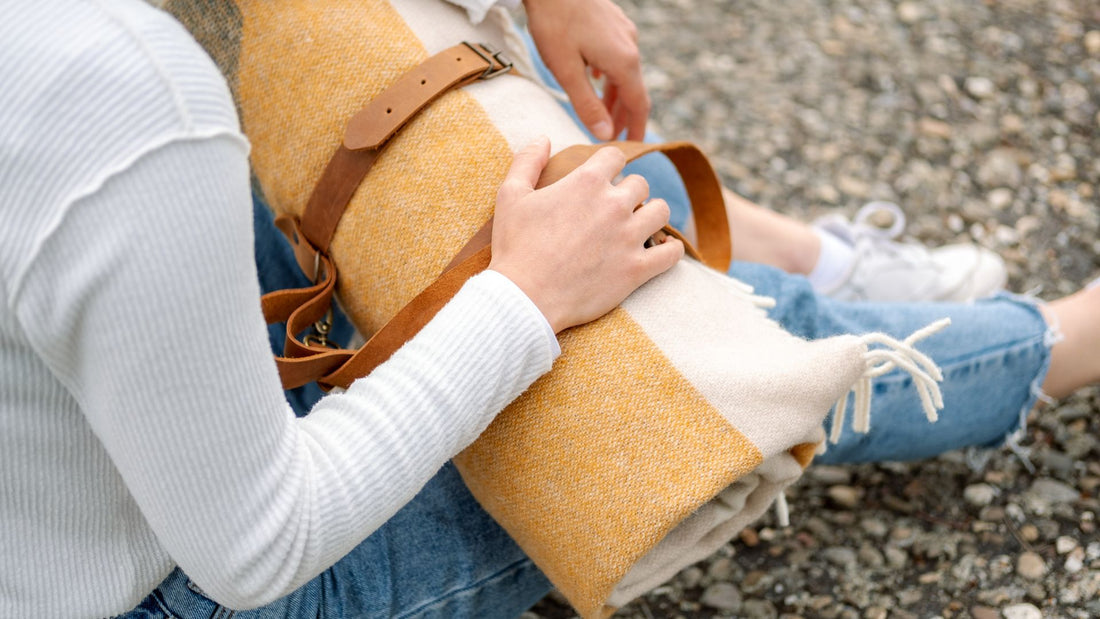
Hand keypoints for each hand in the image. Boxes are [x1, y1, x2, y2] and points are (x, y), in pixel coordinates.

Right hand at [489, 137, 682, 332]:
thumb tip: (543, 137)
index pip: (615, 156)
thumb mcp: (511, 196)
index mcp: (586, 182)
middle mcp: (614, 205)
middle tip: (616, 209)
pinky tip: (661, 250)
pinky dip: (670, 249)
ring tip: (639, 225)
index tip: (604, 178)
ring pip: (660, 211)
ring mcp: (629, 237)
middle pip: (640, 184)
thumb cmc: (515, 247)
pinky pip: (671, 252)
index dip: (609, 165)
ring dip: (651, 215)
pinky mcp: (637, 269)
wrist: (524, 298)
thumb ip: (528, 161)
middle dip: (629, 193)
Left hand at [524, 0, 649, 141]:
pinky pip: (618, 56)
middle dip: (622, 116)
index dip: (636, 129)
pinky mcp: (613, 22)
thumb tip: (605, 135)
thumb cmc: (554, 22)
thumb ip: (587, 104)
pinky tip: (596, 78)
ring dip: (614, 95)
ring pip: (624, 72)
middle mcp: (630, 46)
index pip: (639, 105)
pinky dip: (610, 75)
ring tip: (601, 113)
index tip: (634, 149)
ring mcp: (623, 32)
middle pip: (633, 90)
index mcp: (623, 61)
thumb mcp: (567, 71)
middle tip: (610, 136)